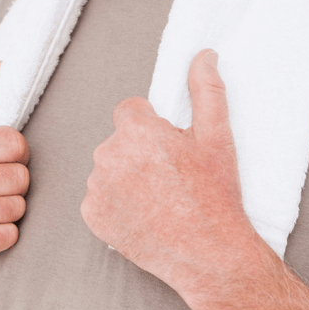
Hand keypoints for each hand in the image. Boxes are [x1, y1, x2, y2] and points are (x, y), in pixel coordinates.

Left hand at [81, 49, 256, 297]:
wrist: (208, 254)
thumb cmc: (215, 194)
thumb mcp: (217, 136)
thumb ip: (206, 89)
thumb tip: (203, 55)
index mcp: (136, 130)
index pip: (132, 111)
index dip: (154, 129)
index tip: (172, 150)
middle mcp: (108, 155)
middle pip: (119, 140)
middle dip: (140, 152)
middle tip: (171, 177)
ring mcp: (96, 188)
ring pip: (108, 168)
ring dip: (126, 177)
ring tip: (160, 199)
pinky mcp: (91, 217)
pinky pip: (99, 198)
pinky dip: (116, 204)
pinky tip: (144, 215)